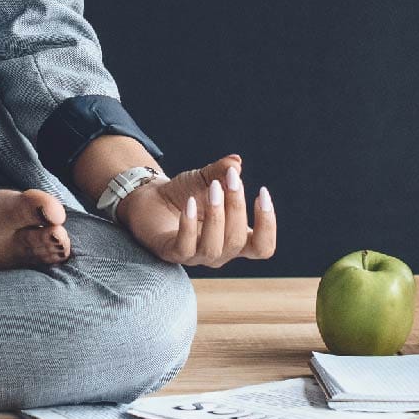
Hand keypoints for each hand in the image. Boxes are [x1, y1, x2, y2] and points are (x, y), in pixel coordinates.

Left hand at [117, 154, 276, 267]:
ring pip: (214, 247)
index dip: (267, 224)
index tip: (262, 192)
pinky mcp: (172, 253)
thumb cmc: (184, 193)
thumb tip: (236, 163)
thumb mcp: (205, 179)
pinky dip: (189, 225)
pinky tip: (188, 202)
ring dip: (217, 215)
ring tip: (213, 187)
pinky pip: (185, 246)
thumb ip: (221, 172)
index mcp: (234, 239)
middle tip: (231, 179)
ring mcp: (195, 256)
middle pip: (237, 241)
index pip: (262, 247)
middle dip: (237, 207)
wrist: (150, 199)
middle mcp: (219, 253)